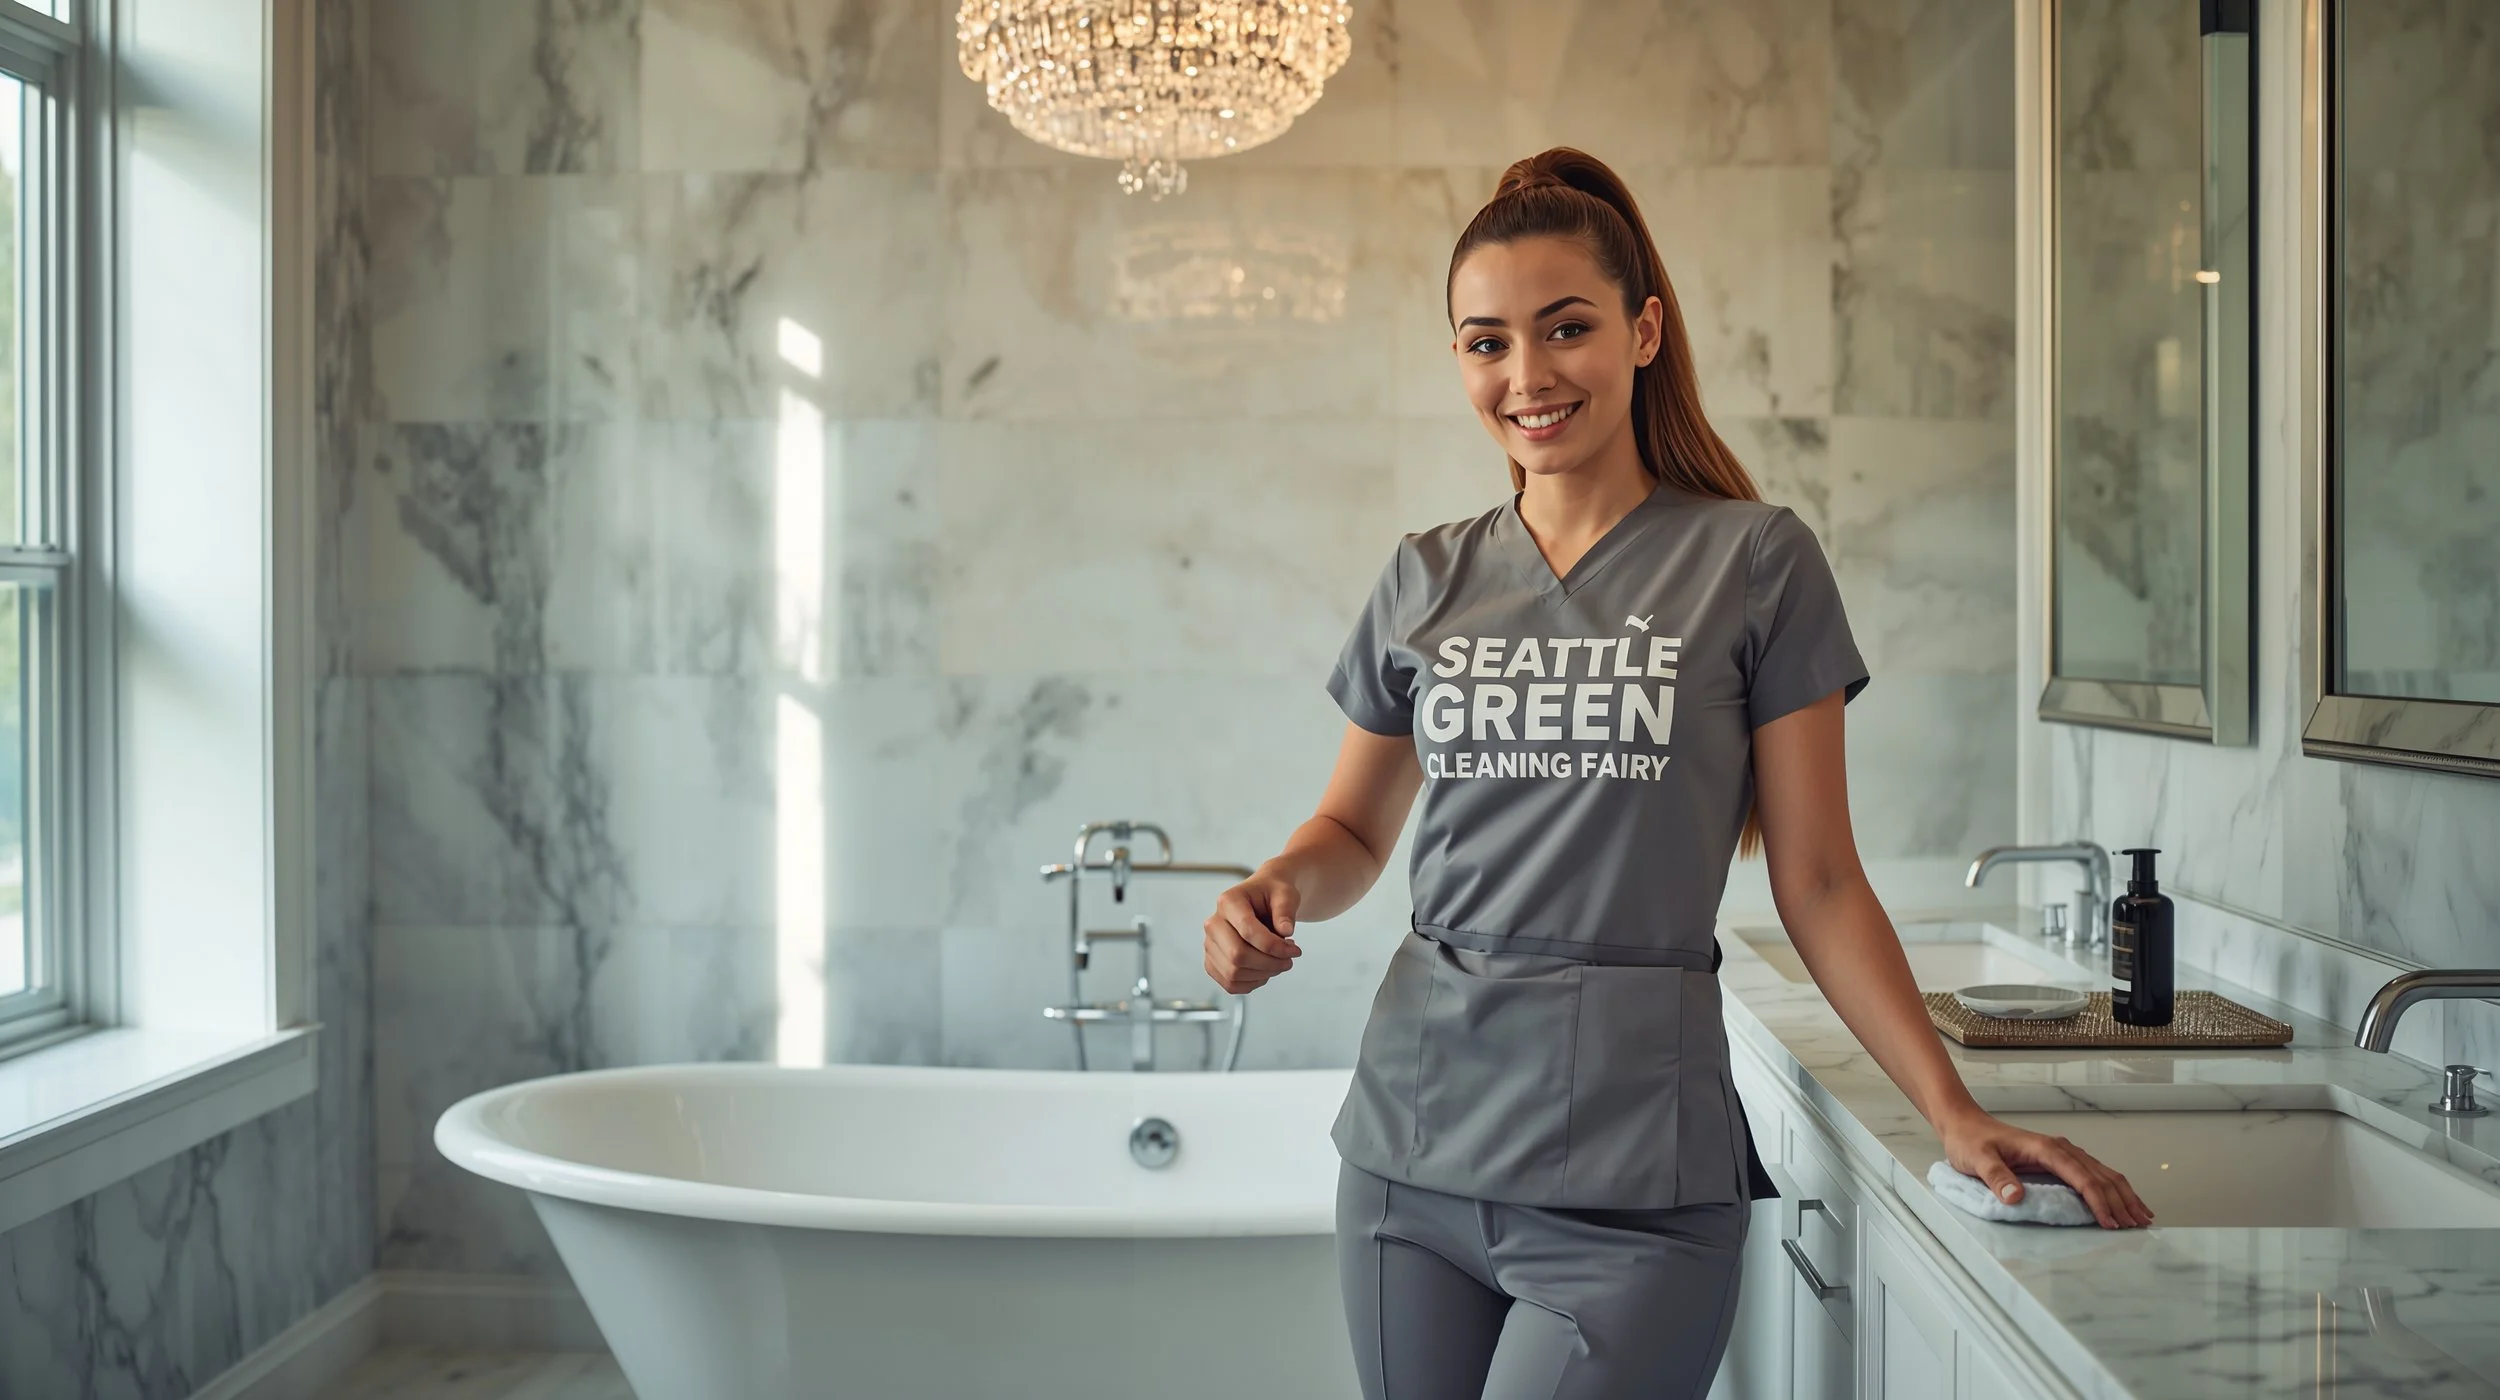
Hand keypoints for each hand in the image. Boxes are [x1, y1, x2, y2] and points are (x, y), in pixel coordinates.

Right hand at [1203, 870, 1303, 993]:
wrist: (1264, 900)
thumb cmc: (1273, 895)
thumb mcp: (1285, 894)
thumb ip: (1286, 910)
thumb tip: (1286, 931)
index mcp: (1228, 901)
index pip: (1247, 931)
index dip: (1274, 946)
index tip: (1295, 950)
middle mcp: (1214, 923)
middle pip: (1237, 956)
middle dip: (1270, 963)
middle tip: (1289, 960)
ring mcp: (1210, 944)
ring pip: (1233, 973)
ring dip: (1263, 974)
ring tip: (1279, 962)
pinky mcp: (1213, 962)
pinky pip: (1230, 984)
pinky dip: (1252, 983)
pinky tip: (1266, 970)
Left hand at [1937, 1110, 2153, 1229]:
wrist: (1964, 1123)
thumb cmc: (1970, 1141)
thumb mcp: (1977, 1160)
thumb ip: (1996, 1177)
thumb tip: (2016, 1198)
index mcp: (2046, 1149)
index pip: (2082, 1178)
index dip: (2099, 1202)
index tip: (2111, 1224)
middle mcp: (2060, 1148)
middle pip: (2101, 1176)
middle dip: (2122, 1201)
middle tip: (2138, 1226)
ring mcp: (2062, 1152)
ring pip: (2103, 1173)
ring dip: (2124, 1195)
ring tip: (2142, 1216)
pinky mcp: (2059, 1159)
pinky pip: (2093, 1174)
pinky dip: (2113, 1188)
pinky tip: (2122, 1201)